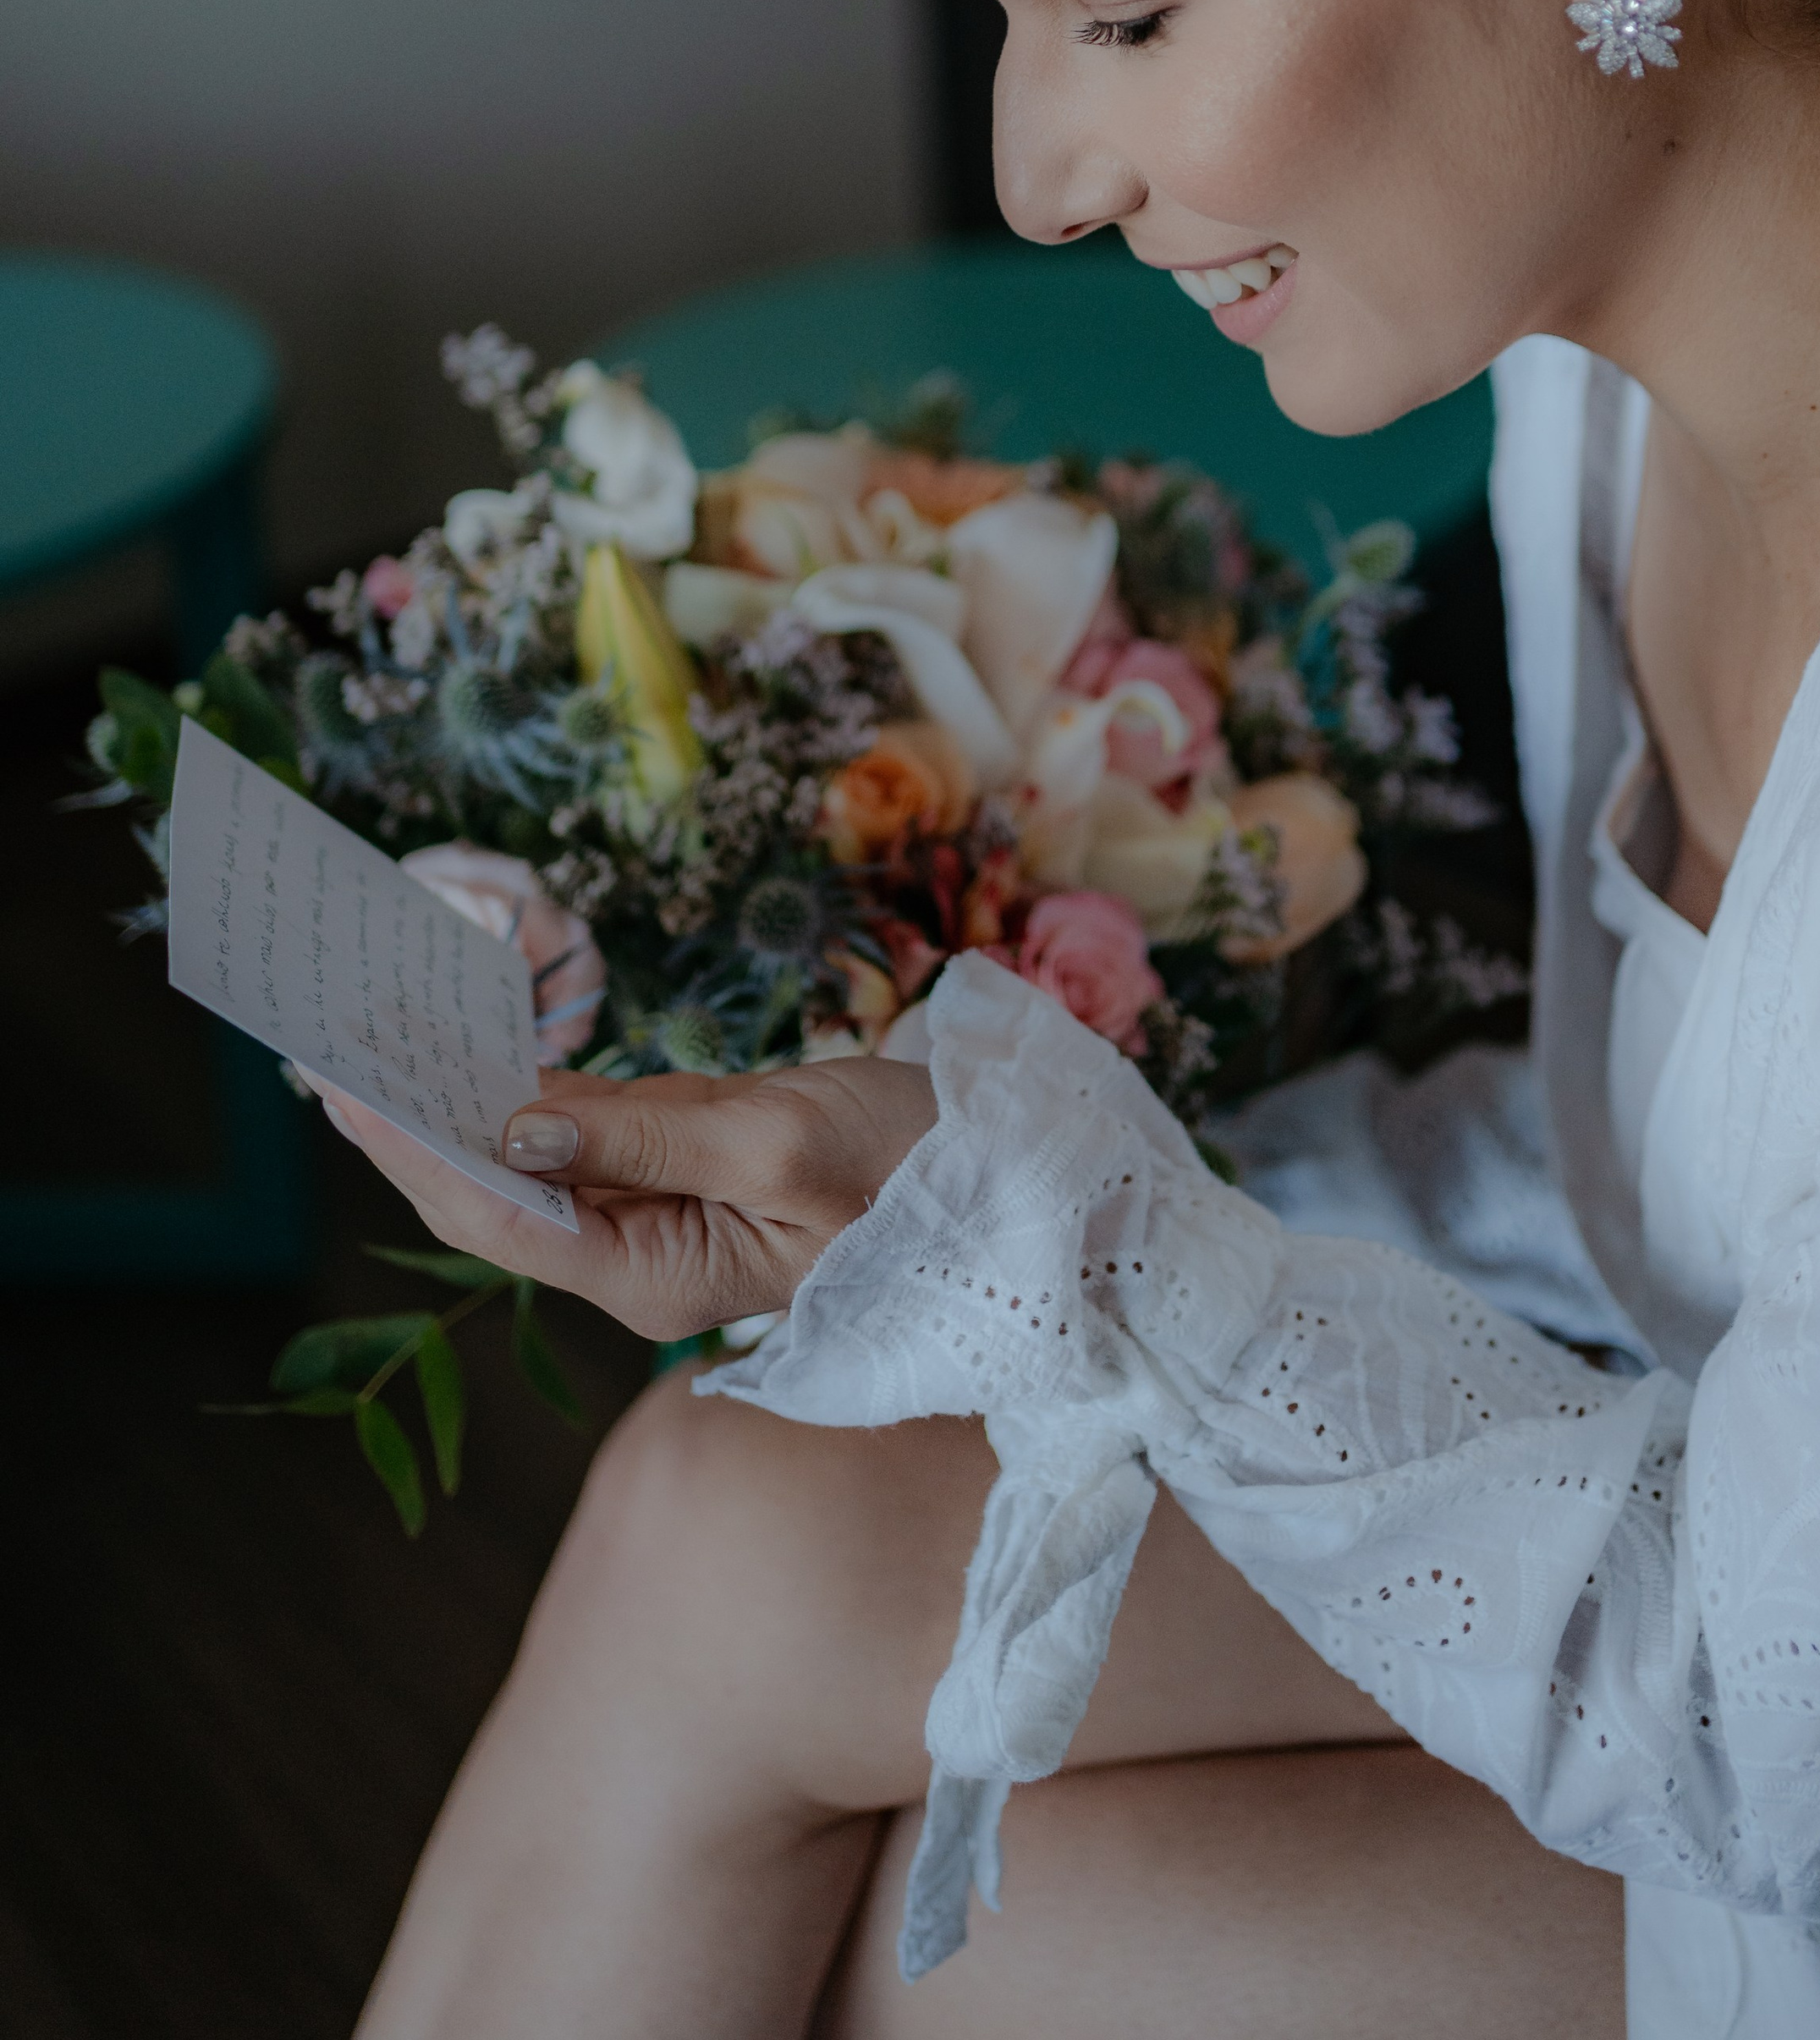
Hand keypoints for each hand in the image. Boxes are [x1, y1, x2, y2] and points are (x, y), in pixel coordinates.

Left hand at [307, 1058, 938, 1342]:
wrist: (1010, 1182)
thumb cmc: (915, 1173)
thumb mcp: (776, 1144)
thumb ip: (640, 1137)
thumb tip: (511, 1117)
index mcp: (650, 1273)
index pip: (494, 1210)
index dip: (409, 1143)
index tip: (340, 1079)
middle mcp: (637, 1257)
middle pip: (494, 1190)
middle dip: (409, 1118)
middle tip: (326, 1039)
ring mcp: (661, 1217)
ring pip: (530, 1156)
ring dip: (455, 1097)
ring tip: (375, 1029)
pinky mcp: (688, 1172)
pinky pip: (582, 1132)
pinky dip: (525, 1086)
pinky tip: (476, 1044)